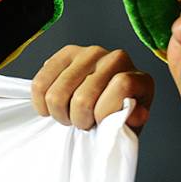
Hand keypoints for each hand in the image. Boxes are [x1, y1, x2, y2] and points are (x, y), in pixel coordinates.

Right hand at [31, 46, 153, 133]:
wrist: (101, 108)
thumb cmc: (116, 119)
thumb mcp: (129, 129)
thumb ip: (132, 123)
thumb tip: (137, 115)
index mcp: (140, 78)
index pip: (121, 85)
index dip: (106, 112)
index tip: (101, 124)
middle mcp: (117, 58)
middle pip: (83, 96)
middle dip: (78, 120)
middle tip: (83, 124)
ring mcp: (90, 53)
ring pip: (58, 92)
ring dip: (60, 114)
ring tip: (70, 116)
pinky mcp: (66, 53)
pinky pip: (40, 82)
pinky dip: (41, 103)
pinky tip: (51, 108)